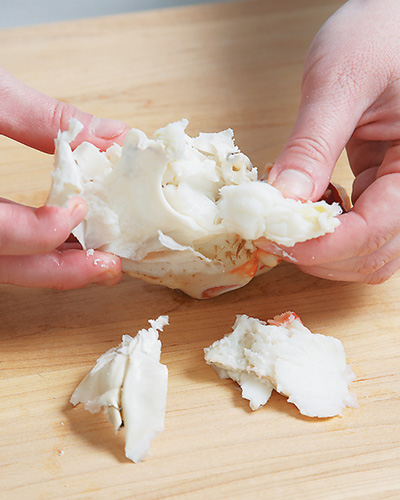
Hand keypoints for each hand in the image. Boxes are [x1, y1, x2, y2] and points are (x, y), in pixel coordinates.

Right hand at [0, 67, 127, 288]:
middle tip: (107, 267)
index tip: (78, 207)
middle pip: (0, 267)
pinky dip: (31, 248)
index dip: (42, 231)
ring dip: (49, 263)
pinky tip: (63, 238)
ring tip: (95, 257)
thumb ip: (44, 119)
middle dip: (59, 270)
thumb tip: (111, 135)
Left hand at [257, 0, 399, 283]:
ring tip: (290, 215)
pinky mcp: (381, 187)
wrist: (390, 21)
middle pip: (371, 255)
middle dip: (318, 254)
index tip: (272, 238)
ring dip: (322, 249)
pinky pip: (358, 229)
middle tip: (271, 232)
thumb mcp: (341, 82)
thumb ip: (312, 145)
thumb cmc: (380, 34)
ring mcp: (399, 191)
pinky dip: (327, 231)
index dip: (321, 247)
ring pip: (365, 251)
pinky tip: (308, 203)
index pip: (374, 232)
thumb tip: (281, 200)